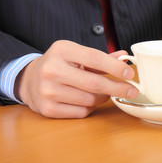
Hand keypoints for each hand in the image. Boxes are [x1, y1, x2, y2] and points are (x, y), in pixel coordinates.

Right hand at [14, 40, 137, 117]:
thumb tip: (124, 56)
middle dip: (118, 88)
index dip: (116, 67)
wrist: (29, 80)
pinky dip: (89, 108)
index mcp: (61, 50)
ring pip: (90, 100)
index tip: (130, 73)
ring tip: (102, 92)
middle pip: (95, 83)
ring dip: (102, 98)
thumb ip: (100, 57)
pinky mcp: (48, 109)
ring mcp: (48, 91)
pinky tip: (85, 100)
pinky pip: (81, 112)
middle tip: (132, 91)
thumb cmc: (58, 64)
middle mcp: (52, 69)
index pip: (95, 58)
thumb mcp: (75, 54)